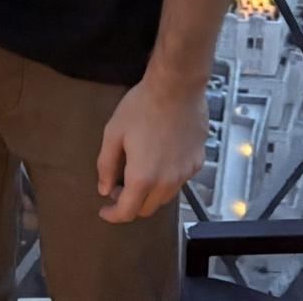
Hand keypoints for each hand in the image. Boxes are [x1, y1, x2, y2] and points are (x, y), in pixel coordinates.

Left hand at [95, 69, 207, 222]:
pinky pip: (179, 181)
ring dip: (149, 193)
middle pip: (147, 209)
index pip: (127, 212)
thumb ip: (106, 164)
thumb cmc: (142, 106)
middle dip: (130, 204)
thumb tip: (104, 189)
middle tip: (117, 186)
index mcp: (143, 177)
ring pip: (164, 197)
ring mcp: (185, 174)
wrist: (177, 87)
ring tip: (137, 172)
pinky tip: (159, 158)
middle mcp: (166, 183)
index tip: (104, 210)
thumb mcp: (114, 132)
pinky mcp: (197, 163)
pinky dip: (166, 179)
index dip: (113, 215)